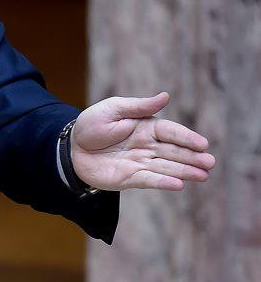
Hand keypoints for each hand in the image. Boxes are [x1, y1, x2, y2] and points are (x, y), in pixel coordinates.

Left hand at [71, 92, 215, 191]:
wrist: (70, 148)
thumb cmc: (91, 125)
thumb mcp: (112, 109)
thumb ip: (138, 106)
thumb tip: (166, 96)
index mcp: (145, 127)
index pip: (170, 132)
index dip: (186, 138)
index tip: (203, 144)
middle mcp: (147, 146)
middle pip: (174, 151)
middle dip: (193, 157)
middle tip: (210, 163)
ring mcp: (141, 162)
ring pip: (167, 167)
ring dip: (185, 171)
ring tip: (204, 175)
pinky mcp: (130, 178)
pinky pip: (149, 180)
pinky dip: (164, 182)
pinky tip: (179, 184)